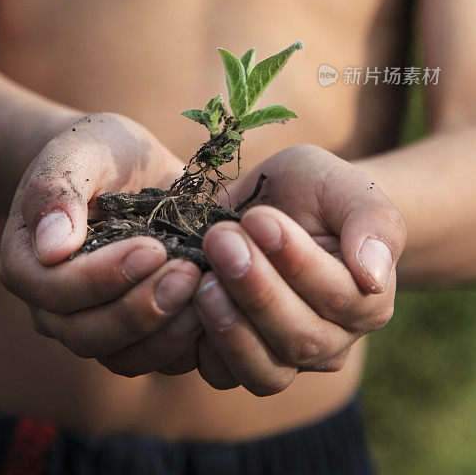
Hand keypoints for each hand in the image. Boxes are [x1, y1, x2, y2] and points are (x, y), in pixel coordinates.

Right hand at [0, 113, 202, 376]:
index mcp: (27, 262)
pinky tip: (216, 309)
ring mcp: (92, 323)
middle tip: (189, 274)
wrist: (125, 164)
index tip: (153, 247)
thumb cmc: (96, 151)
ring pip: (121, 356)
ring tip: (207, 293)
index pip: (56, 290)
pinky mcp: (133, 332)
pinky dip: (184, 342)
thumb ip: (57, 190)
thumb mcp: (77, 150)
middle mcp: (52, 306)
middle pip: (87, 334)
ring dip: (165, 334)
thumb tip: (51, 248)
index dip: (104, 277)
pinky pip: (152, 356)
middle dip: (141, 309)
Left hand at [193, 145, 405, 394]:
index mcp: (368, 299)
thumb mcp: (346, 186)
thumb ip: (372, 223)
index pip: (339, 297)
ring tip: (203, 278)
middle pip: (299, 339)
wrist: (277, 200)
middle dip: (256, 290)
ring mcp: (286, 357)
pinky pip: (221, 373)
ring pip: (264, 370)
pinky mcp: (238, 360)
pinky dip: (200, 343)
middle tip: (220, 239)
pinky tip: (186, 297)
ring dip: (229, 326)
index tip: (261, 220)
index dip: (298, 262)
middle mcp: (332, 340)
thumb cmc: (318, 190)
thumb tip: (374, 277)